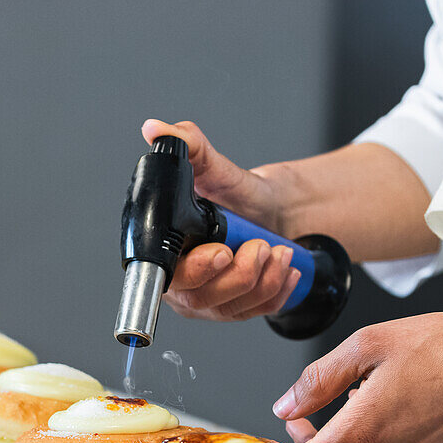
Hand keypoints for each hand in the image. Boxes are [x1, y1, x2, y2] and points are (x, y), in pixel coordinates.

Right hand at [141, 119, 297, 320]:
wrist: (270, 214)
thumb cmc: (237, 196)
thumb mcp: (215, 168)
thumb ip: (187, 148)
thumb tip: (157, 130)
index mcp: (166, 252)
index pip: (168, 275)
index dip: (194, 270)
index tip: (220, 252)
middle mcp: (182, 284)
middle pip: (202, 297)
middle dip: (240, 272)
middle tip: (260, 245)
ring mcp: (209, 302)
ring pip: (233, 308)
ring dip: (264, 279)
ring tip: (277, 251)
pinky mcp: (236, 311)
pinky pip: (257, 312)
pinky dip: (278, 290)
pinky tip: (284, 268)